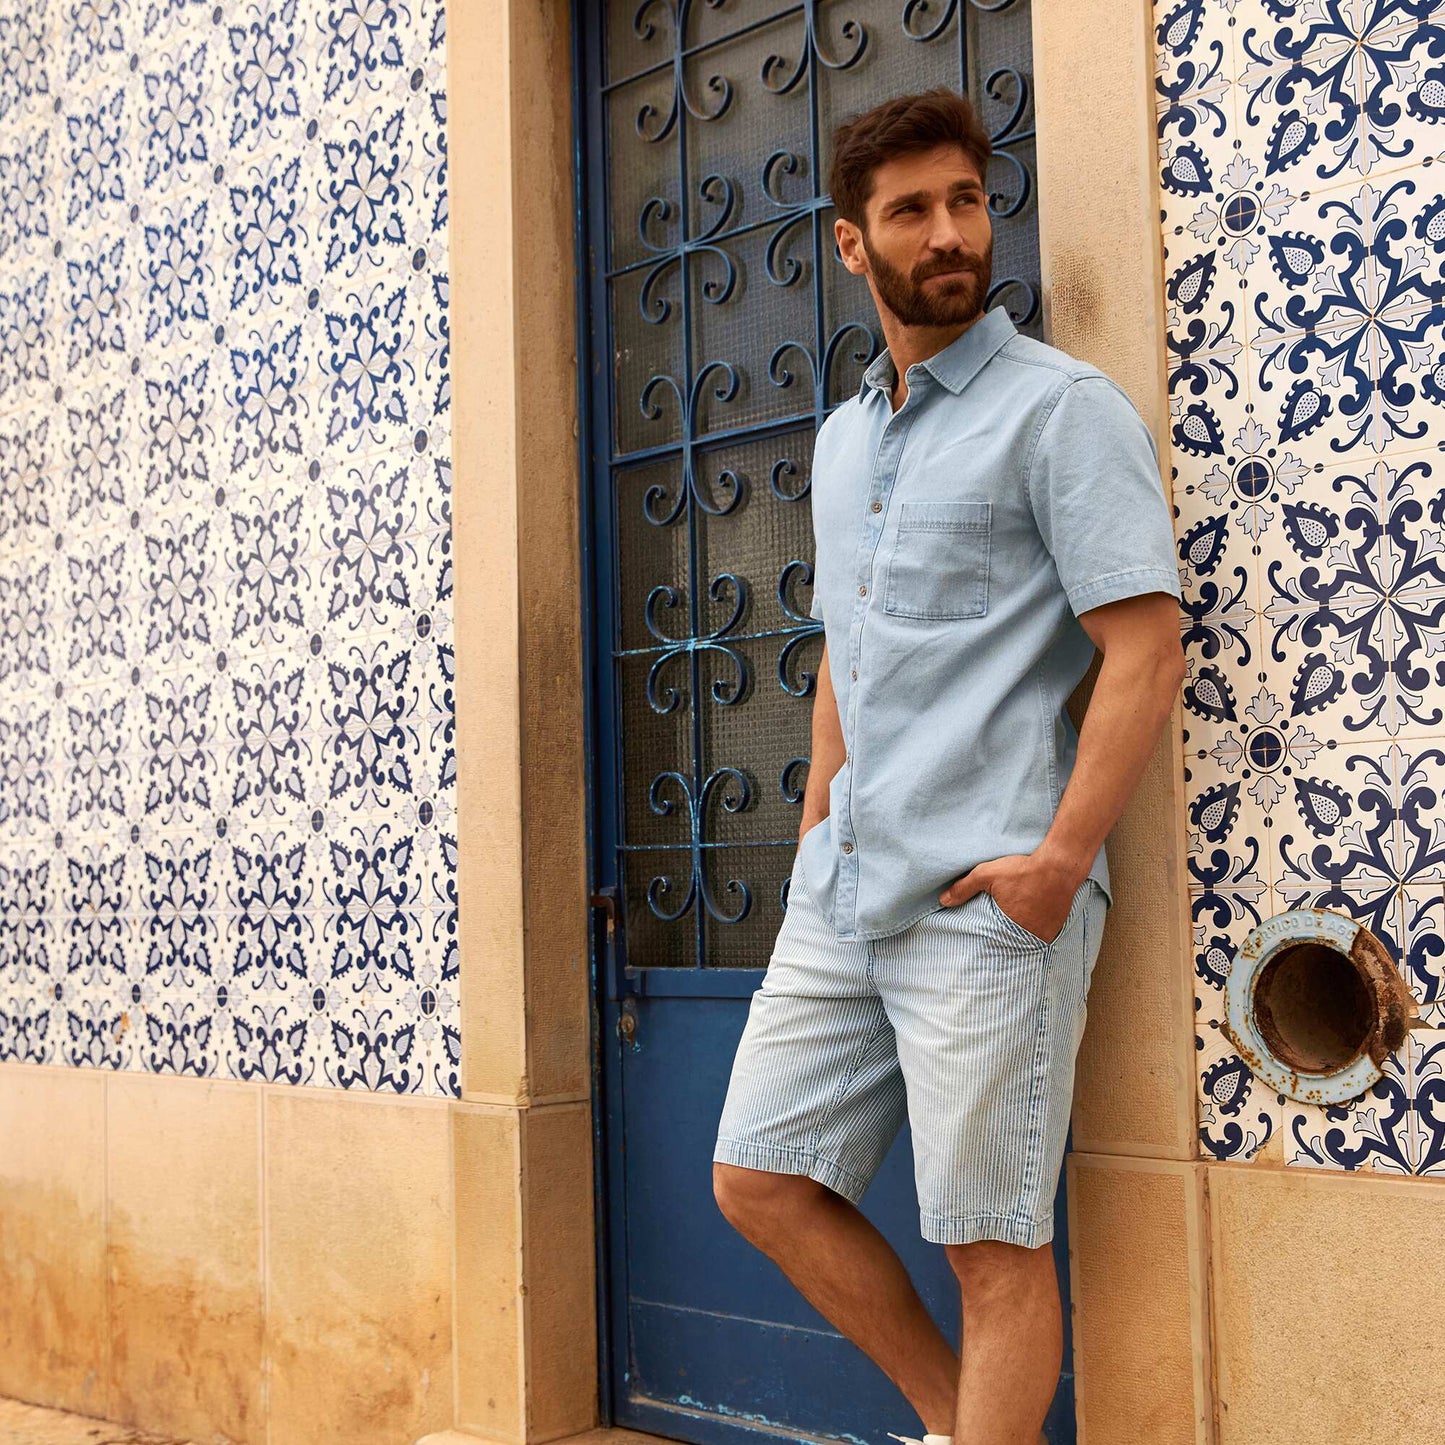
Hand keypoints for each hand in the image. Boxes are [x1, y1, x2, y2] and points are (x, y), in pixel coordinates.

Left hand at [939, 851, 1081, 944]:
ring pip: (1025, 943)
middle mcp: (1028, 936)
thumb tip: (943, 901)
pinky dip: (1032, 934)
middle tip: (992, 946)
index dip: (985, 945)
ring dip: (1017, 940)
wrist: (1059, 866)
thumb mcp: (988, 874)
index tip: (977, 949)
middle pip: (1009, 945)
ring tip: (1008, 936)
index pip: (991, 945)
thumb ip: (964, 887)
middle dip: (1000, 944)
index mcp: (1008, 927)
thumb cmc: (1023, 870)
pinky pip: (1040, 937)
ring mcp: (1044, 934)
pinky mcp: (1055, 929)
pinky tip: (1028, 927)